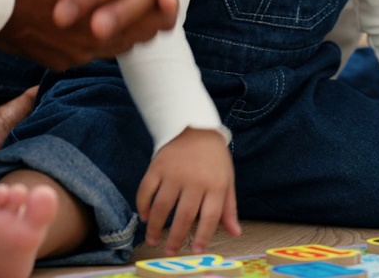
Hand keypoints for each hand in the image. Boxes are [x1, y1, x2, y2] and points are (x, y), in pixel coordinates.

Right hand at [137, 128, 241, 255]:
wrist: (195, 126)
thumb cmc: (214, 158)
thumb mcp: (227, 180)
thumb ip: (229, 208)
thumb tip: (235, 233)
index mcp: (215, 185)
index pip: (210, 217)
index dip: (203, 237)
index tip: (196, 250)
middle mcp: (195, 180)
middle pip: (184, 216)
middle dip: (176, 238)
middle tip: (170, 251)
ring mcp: (174, 173)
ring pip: (162, 206)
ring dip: (156, 227)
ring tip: (153, 240)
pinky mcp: (157, 166)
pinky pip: (146, 190)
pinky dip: (143, 206)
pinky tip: (145, 217)